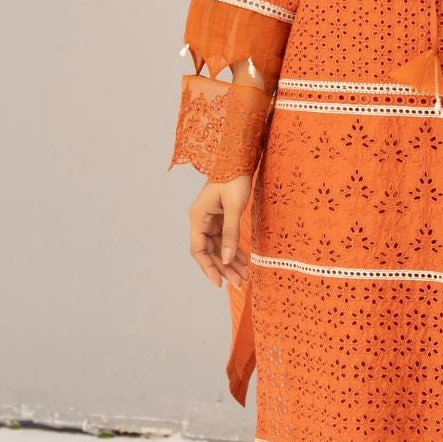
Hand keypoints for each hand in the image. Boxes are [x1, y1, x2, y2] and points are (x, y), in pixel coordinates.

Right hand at [188, 173, 251, 287]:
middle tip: (239, 283)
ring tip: (244, 277)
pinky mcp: (221, 218)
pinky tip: (244, 262)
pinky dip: (233, 251)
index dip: (208, 268)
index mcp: (198, 217)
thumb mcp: (234, 207)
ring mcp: (211, 219)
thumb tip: (228, 260)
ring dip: (230, 263)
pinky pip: (225, 240)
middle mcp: (201, 220)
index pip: (198, 250)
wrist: (238, 158)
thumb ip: (231, 233)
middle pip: (210, 252)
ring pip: (218, 248)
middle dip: (223, 269)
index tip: (219, 283)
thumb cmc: (234, 178)